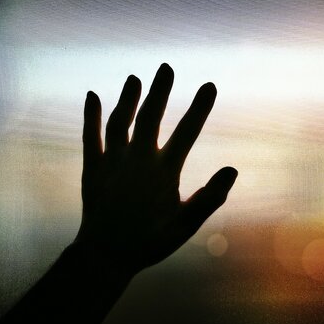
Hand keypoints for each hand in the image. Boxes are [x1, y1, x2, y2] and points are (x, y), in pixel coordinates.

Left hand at [76, 64, 236, 273]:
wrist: (105, 256)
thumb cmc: (149, 242)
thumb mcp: (186, 225)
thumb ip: (210, 198)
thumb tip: (232, 169)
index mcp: (163, 172)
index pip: (187, 132)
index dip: (199, 108)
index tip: (209, 86)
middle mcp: (137, 160)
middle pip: (150, 117)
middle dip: (159, 91)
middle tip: (165, 67)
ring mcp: (112, 162)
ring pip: (120, 122)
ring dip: (128, 98)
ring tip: (134, 78)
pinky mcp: (93, 169)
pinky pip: (90, 137)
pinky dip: (91, 115)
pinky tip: (92, 96)